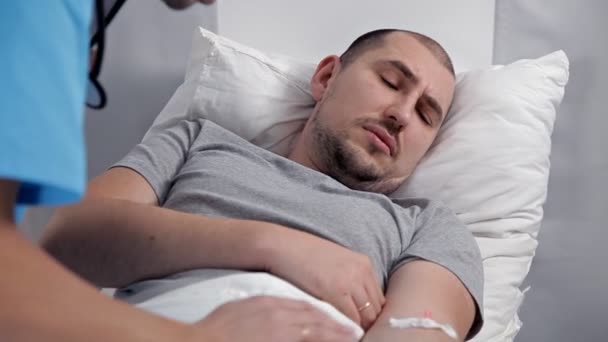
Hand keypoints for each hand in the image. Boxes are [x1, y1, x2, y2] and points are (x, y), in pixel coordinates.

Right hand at [189, 296, 356, 341]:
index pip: (303, 306)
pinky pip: (306, 340)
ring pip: (315, 330)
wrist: (201, 340)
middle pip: (314, 316)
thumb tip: (268, 313)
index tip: (335, 319)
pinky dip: (322, 341)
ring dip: (335, 334)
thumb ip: (260, 309)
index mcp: (270, 304)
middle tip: (354, 330)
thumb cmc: (216, 328)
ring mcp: (280, 329)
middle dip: (335, 324)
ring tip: (352, 337)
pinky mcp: (279, 339)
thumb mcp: (241, 308)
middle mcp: (279, 313)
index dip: (322, 314)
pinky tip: (335, 341)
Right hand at [262, 227, 384, 329]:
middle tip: (352, 332)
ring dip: (357, 328)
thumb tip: (355, 305)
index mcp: (363, 263)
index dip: (370, 314)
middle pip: (375, 309)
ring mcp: (350, 280)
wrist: (281, 245)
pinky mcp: (336, 291)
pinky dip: (346, 328)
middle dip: (366, 323)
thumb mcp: (335, 263)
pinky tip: (336, 330)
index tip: (359, 323)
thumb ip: (349, 280)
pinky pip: (350, 319)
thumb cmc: (302, 256)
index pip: (378, 299)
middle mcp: (361, 271)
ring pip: (366, 317)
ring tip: (344, 334)